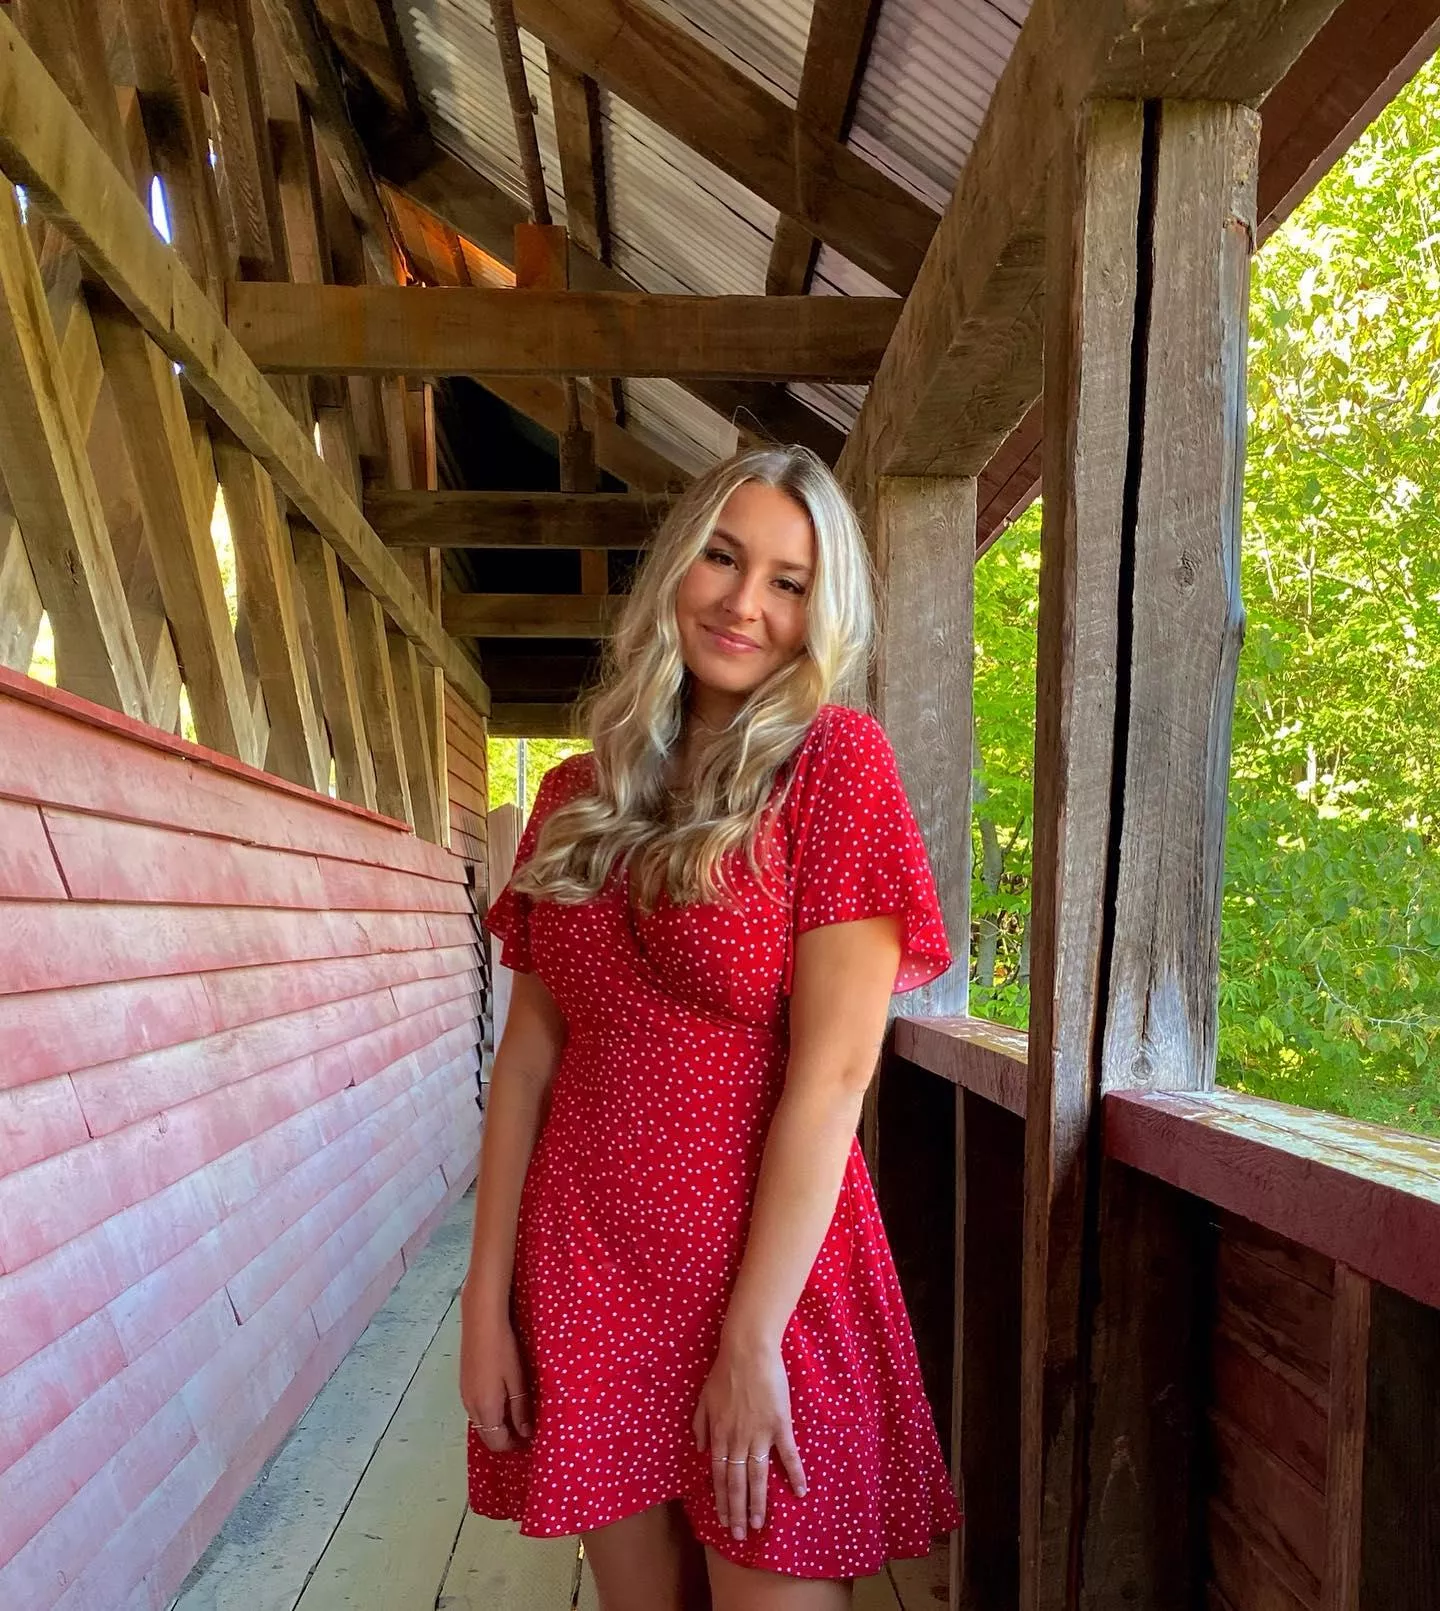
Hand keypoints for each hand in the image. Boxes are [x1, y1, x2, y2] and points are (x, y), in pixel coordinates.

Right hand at [459, 1302, 533, 1451]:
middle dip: (505, 1438)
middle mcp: (471, 1407)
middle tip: (525, 1428)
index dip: (514, 1445)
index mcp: (486, 1408)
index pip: (497, 1443)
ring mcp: (464, 1395)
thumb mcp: (518, 1380)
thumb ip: (521, 1410)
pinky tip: (502, 1398)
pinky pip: (476, 1409)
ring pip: (481, 1423)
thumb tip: (525, 1434)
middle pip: (487, 1436)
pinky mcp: (464, 1384)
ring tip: (517, 1414)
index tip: (531, 1438)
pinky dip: (489, 1413)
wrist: (481, 1322)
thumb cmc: (504, 1350)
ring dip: (497, 1425)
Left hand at [692, 1332, 806, 1539]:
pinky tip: (801, 1492)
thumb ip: (700, 1426)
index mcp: (719, 1435)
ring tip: (758, 1525)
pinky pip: (788, 1454)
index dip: (721, 1500)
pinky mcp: (780, 1425)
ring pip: (758, 1476)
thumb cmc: (724, 1371)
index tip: (723, 1520)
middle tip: (739, 1535)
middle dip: (737, 1511)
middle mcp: (738, 1440)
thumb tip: (700, 1451)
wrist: (748, 1351)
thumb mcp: (703, 1399)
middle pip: (737, 1483)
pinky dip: (795, 1474)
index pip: (719, 1476)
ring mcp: (759, 1434)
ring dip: (758, 1503)